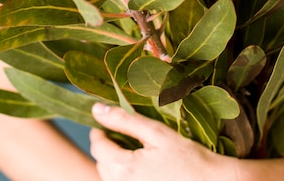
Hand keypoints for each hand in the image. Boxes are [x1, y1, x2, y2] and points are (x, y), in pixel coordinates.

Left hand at [90, 104, 239, 180]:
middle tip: (120, 133)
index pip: (97, 146)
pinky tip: (140, 167)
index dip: (100, 130)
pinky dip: (123, 175)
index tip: (105, 122)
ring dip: (113, 162)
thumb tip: (96, 109)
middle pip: (100, 163)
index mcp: (123, 168)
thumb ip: (125, 120)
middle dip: (106, 146)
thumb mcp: (156, 133)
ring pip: (108, 177)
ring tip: (130, 149)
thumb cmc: (187, 157)